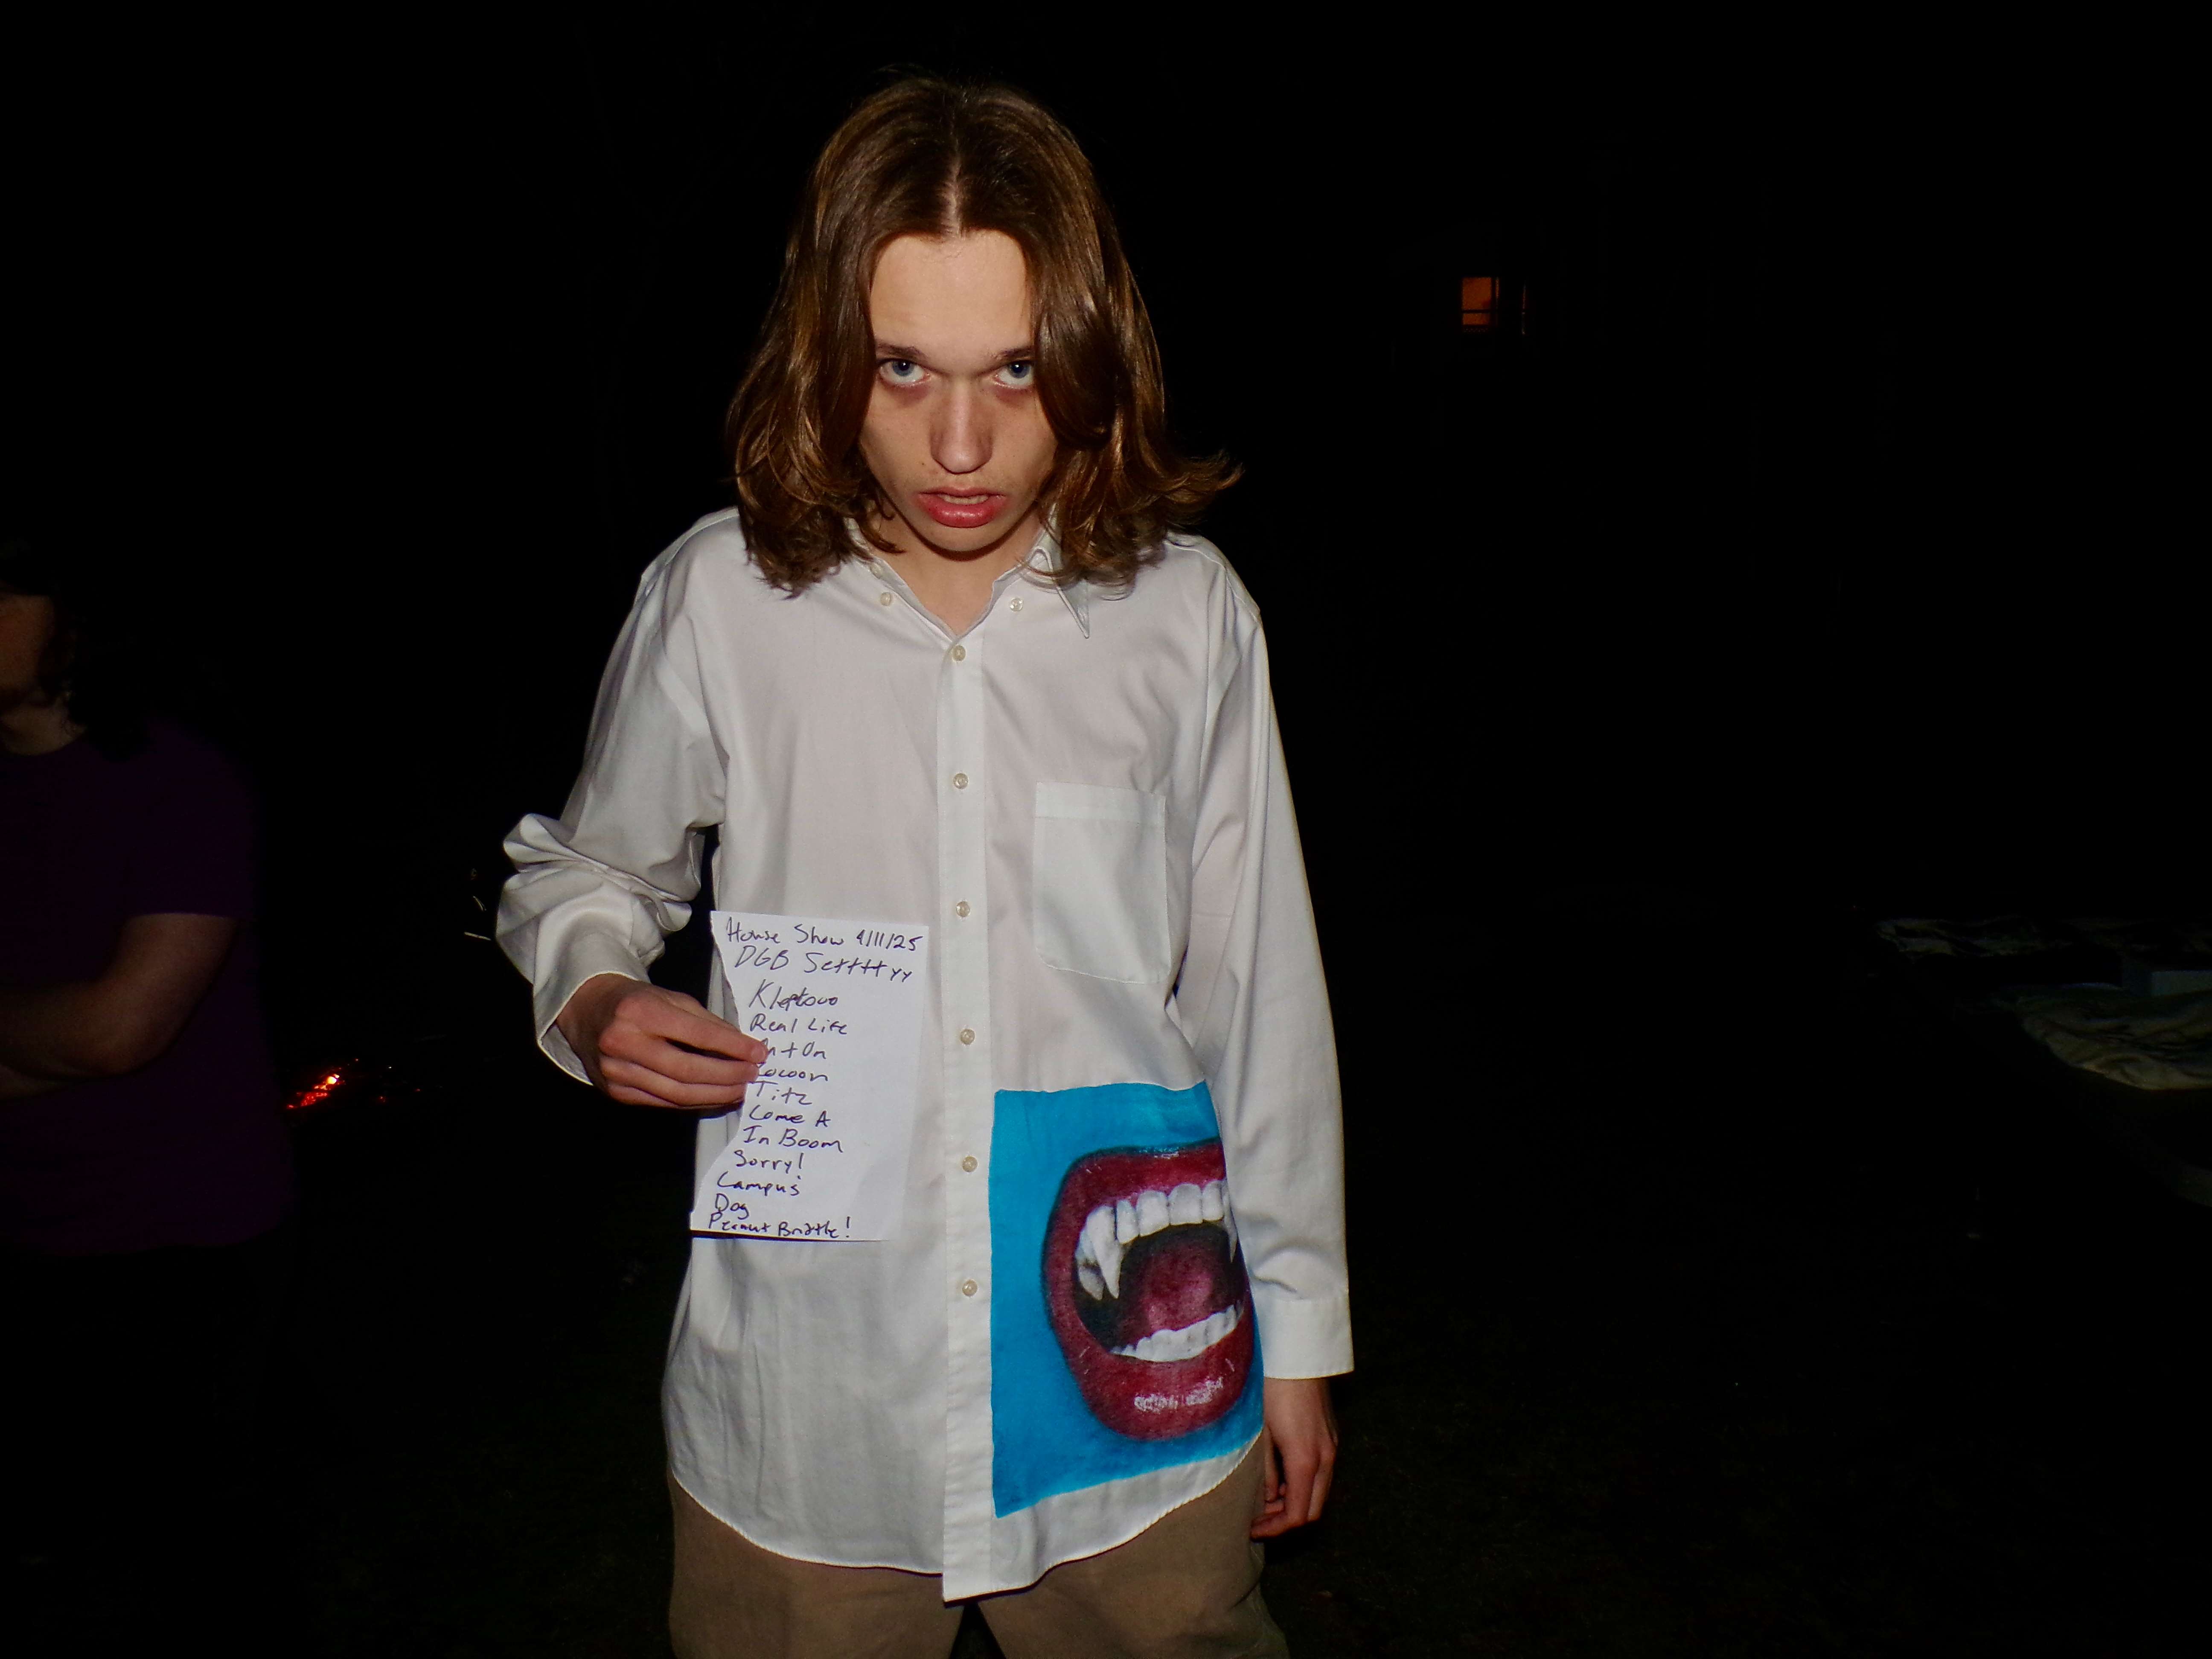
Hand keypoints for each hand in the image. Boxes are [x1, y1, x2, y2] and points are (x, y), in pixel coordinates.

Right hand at [555, 973, 765, 1108]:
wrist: (588, 1012)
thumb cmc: (636, 1002)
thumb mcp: (671, 998)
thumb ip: (706, 1022)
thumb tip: (744, 1047)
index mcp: (639, 1012)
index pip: (696, 1035)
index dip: (732, 1047)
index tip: (759, 1053)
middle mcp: (623, 1043)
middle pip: (686, 1071)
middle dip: (726, 1076)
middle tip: (752, 1075)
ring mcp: (616, 1072)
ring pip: (675, 1094)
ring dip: (714, 1095)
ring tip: (739, 1089)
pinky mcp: (615, 1092)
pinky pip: (662, 1103)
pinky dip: (692, 1102)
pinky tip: (713, 1097)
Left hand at [1250, 1376, 1337, 1538]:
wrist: (1297, 1355)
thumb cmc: (1272, 1390)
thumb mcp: (1261, 1434)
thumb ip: (1264, 1471)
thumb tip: (1265, 1500)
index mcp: (1307, 1461)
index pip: (1298, 1515)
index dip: (1275, 1529)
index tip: (1252, 1528)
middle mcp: (1326, 1457)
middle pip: (1313, 1509)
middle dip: (1286, 1520)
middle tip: (1259, 1518)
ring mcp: (1332, 1446)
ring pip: (1319, 1492)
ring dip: (1295, 1502)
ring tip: (1265, 1498)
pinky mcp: (1331, 1435)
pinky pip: (1321, 1473)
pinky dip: (1303, 1484)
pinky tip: (1280, 1477)